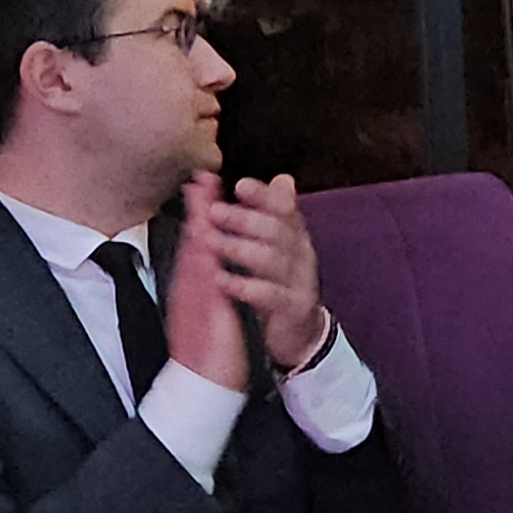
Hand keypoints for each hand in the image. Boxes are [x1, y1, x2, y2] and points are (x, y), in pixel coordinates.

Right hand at [164, 177, 251, 391]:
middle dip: (199, 208)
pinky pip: (205, 283)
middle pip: (194, 240)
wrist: (202, 383)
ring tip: (202, 197)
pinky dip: (206, 261)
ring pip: (196, 256)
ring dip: (199, 225)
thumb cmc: (209, 346)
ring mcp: (196, 298)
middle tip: (202, 176)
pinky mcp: (206, 313)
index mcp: (197, 283)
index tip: (207, 182)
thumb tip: (218, 260)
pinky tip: (208, 241)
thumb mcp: (216, 306)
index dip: (203, 212)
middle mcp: (193, 286)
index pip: (200, 241)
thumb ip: (216, 279)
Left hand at [196, 172, 332, 369]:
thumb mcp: (276, 247)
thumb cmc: (279, 285)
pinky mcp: (293, 308)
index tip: (239, 185)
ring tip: (211, 242)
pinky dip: (247, 286)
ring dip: (239, 248)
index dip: (263, 195)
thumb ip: (272, 214)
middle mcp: (301, 254)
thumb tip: (281, 178)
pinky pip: (272, 295)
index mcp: (294, 236)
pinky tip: (224, 281)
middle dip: (244, 218)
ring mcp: (300, 282)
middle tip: (213, 212)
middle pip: (277, 230)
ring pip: (273, 259)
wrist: (298, 335)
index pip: (283, 208)